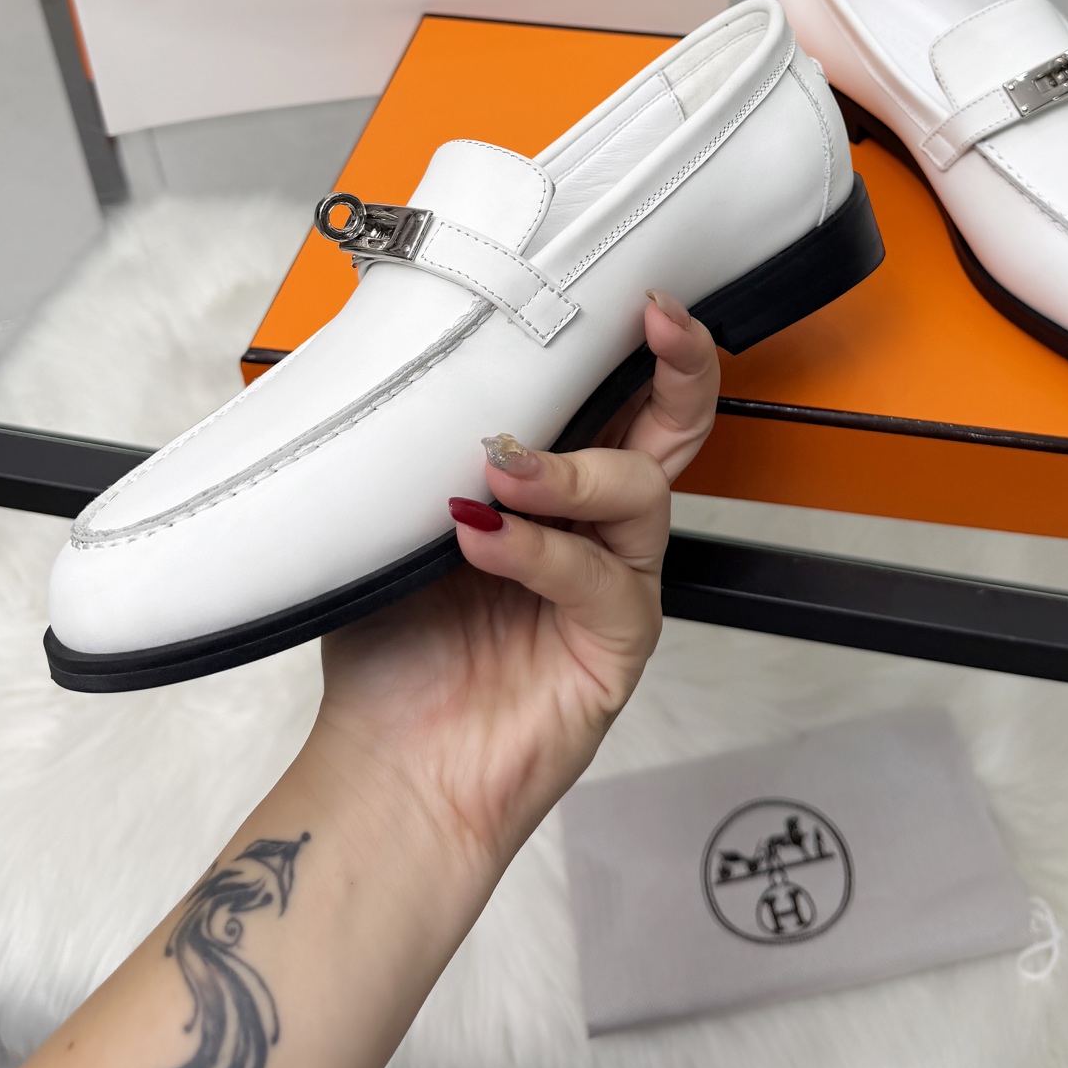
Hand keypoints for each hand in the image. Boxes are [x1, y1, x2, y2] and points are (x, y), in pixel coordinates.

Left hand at [308, 293, 718, 872]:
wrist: (389, 774)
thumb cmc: (394, 651)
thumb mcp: (396, 525)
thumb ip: (423, 456)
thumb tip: (413, 370)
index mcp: (555, 489)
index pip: (615, 398)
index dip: (638, 344)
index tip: (631, 293)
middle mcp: (596, 530)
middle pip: (674, 431)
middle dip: (678, 368)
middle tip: (654, 323)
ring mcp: (614, 586)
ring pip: (640, 493)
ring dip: (571, 470)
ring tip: (501, 469)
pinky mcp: (615, 647)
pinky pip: (598, 580)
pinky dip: (538, 551)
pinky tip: (482, 541)